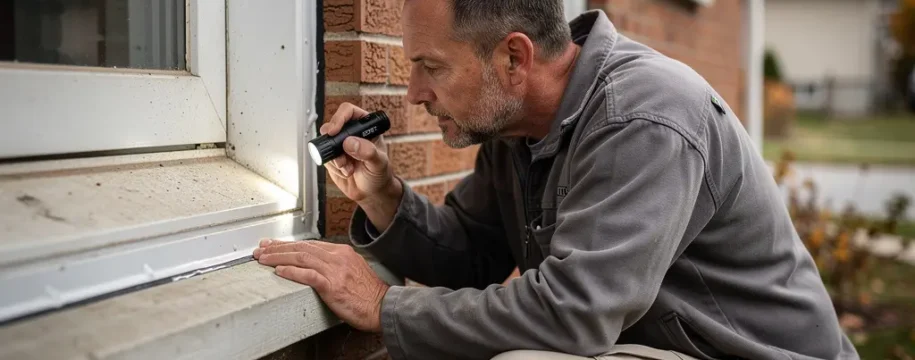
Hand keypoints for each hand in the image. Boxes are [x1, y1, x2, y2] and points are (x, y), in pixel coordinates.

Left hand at [253, 239, 388, 331]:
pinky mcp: (333, 286)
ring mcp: (335, 271)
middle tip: (261, 249)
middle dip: (278, 248)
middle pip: (302, 248)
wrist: (383, 306)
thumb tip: (313, 264)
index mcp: (341, 252)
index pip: (309, 244)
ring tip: (263, 259)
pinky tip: (279, 271)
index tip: (273, 245)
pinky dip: (292, 272)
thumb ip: (334, 265)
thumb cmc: (368, 294)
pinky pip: (308, 275)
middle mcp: (337, 257)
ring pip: (301, 258)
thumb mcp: (352, 270)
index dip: (288, 244)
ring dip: (279, 257)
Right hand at [322, 103, 401, 231]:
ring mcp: (340, 145)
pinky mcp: (332, 156)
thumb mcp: (379, 163)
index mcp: (365, 127)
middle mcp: (351, 133)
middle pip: (332, 126)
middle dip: (334, 143)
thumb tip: (350, 142)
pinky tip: (346, 171)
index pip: (348, 112)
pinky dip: (333, 166)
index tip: (334, 131)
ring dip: (335, 158)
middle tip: (340, 157)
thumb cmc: (380, 174)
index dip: (339, 118)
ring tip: (348, 168)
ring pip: (327, 143)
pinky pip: (325, 157)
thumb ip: (367, 151)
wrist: (371, 192)